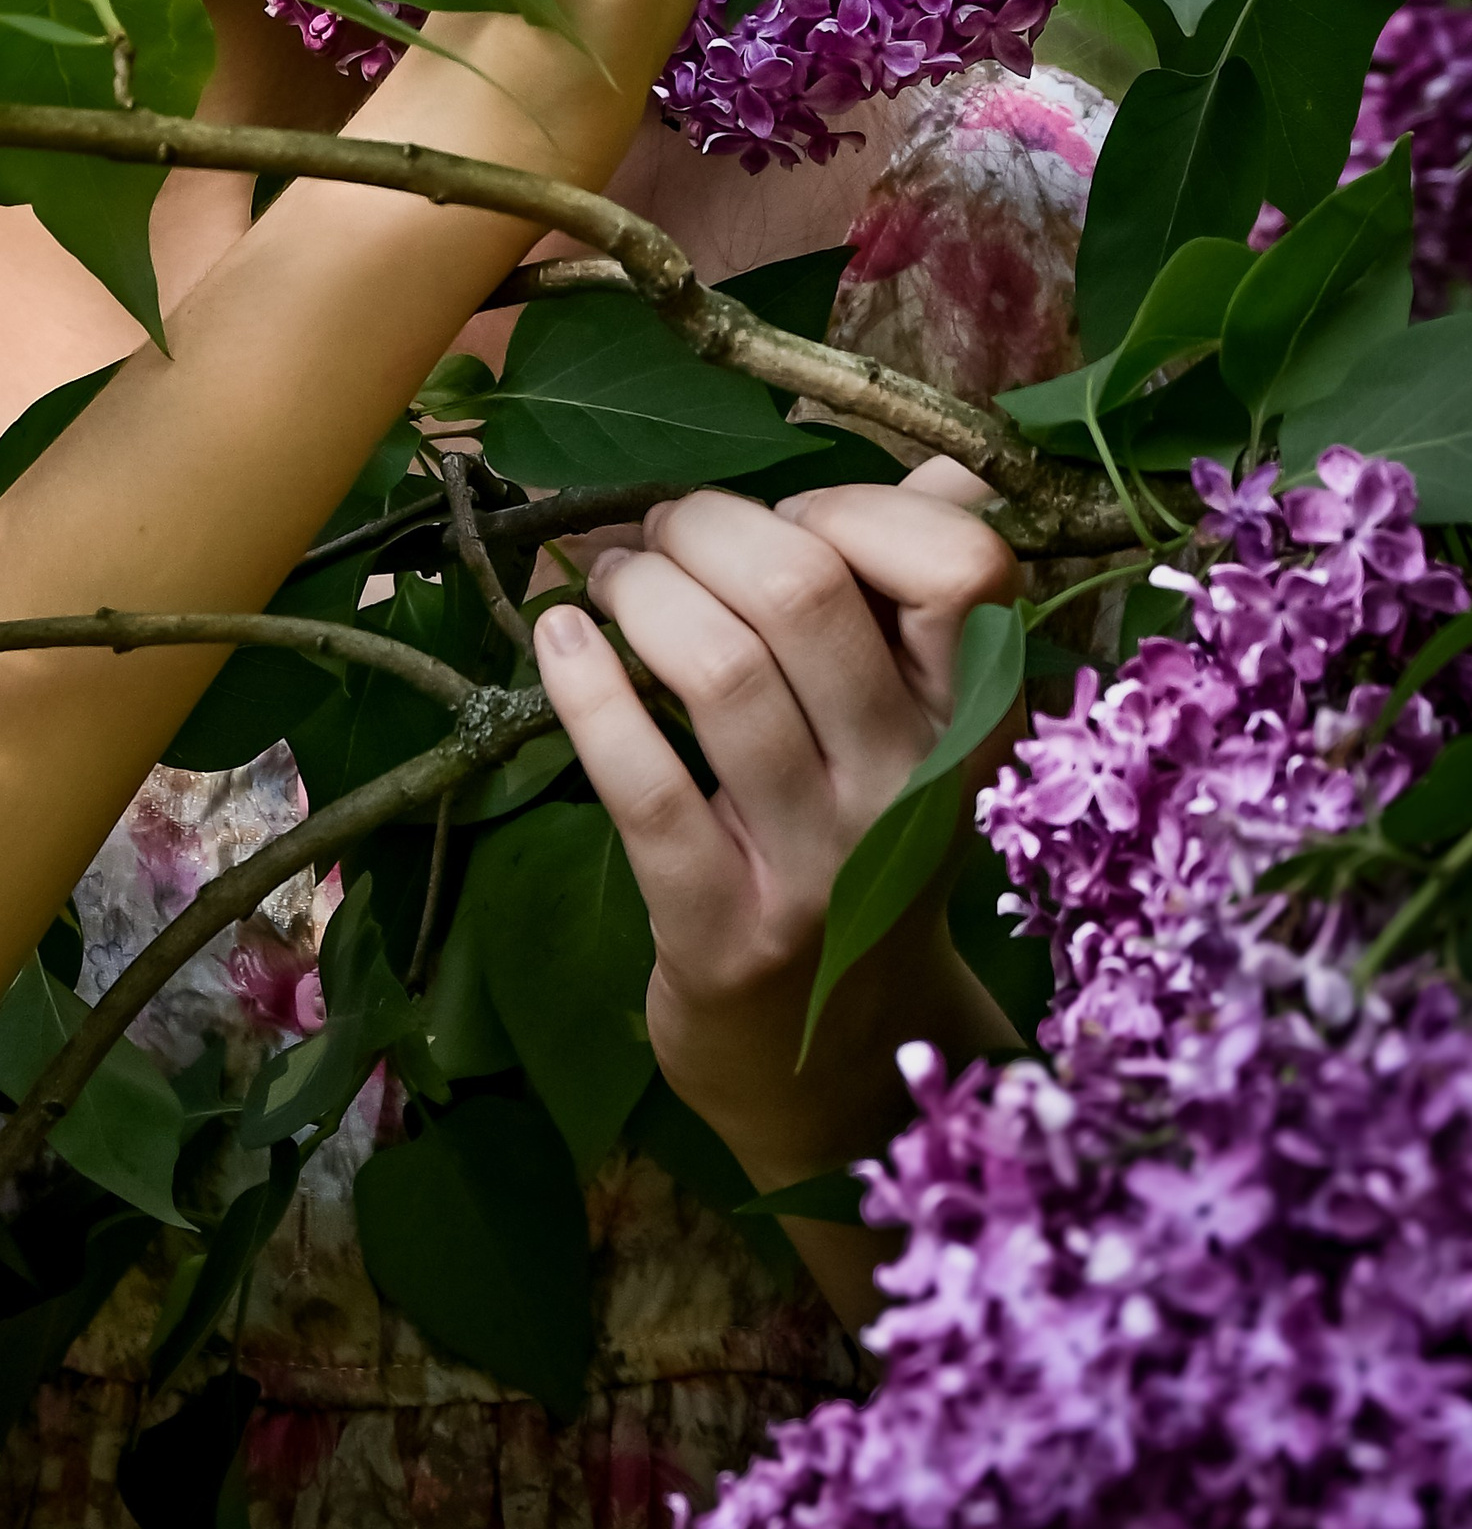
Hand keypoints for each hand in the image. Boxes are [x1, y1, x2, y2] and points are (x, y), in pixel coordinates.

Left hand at [532, 460, 1024, 1193]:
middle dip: (702, 526)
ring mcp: (820, 864)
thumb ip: (929, 596)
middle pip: (804, 587)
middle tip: (656, 533)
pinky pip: (643, 786)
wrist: (835, 1060)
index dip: (852, 508)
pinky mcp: (724, 929)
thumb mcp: (920, 731)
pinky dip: (582, 688)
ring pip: (717, 669)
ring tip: (607, 581)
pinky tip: (554, 641)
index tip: (787, 523)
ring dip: (634, 591)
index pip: (963, 561)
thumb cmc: (857, 845)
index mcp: (973, 716)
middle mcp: (911, 784)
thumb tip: (955, 468)